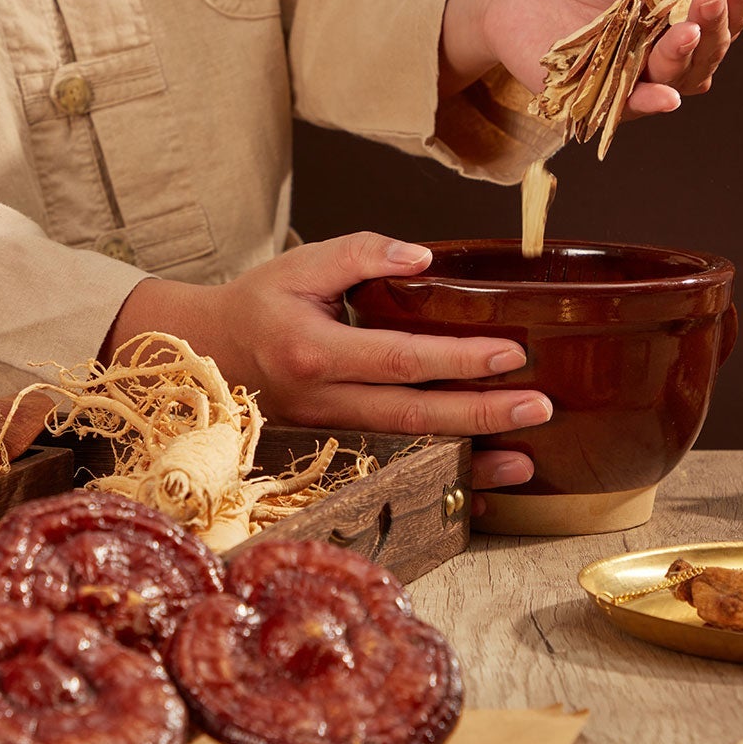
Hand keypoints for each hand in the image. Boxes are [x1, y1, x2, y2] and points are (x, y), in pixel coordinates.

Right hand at [106, 232, 552, 443]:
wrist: (202, 356)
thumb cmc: (256, 306)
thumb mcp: (299, 265)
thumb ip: (360, 253)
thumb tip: (422, 259)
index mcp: (314, 352)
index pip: (399, 357)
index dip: (457, 357)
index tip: (511, 353)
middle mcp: (322, 403)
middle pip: (414, 415)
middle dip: (482, 414)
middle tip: (539, 406)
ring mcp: (327, 437)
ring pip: (408, 453)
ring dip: (471, 461)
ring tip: (527, 461)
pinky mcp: (332, 455)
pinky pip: (394, 474)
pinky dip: (439, 485)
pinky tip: (481, 489)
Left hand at [441, 0, 742, 117]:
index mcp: (692, 5)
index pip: (734, 8)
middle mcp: (673, 45)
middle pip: (715, 45)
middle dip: (718, 20)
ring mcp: (640, 73)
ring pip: (682, 76)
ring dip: (688, 53)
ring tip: (684, 27)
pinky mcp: (602, 95)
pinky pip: (634, 106)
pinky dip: (652, 102)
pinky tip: (666, 96)